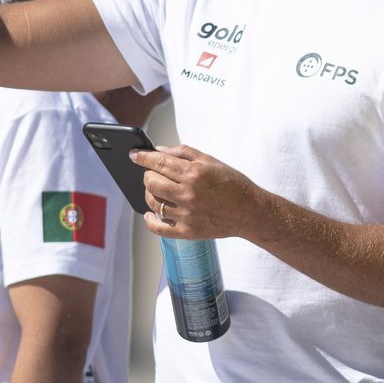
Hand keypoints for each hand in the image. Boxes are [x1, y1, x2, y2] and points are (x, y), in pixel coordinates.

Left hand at [136, 144, 270, 242]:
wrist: (249, 211)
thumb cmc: (232, 184)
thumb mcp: (211, 161)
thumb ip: (183, 153)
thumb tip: (159, 151)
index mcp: (194, 174)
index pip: (159, 162)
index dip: (142, 157)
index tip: (133, 155)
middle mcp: (188, 194)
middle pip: (151, 182)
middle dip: (147, 175)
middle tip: (151, 173)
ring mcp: (187, 215)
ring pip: (153, 202)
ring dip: (149, 194)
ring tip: (156, 190)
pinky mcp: (188, 232)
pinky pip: (159, 228)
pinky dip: (150, 220)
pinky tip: (150, 214)